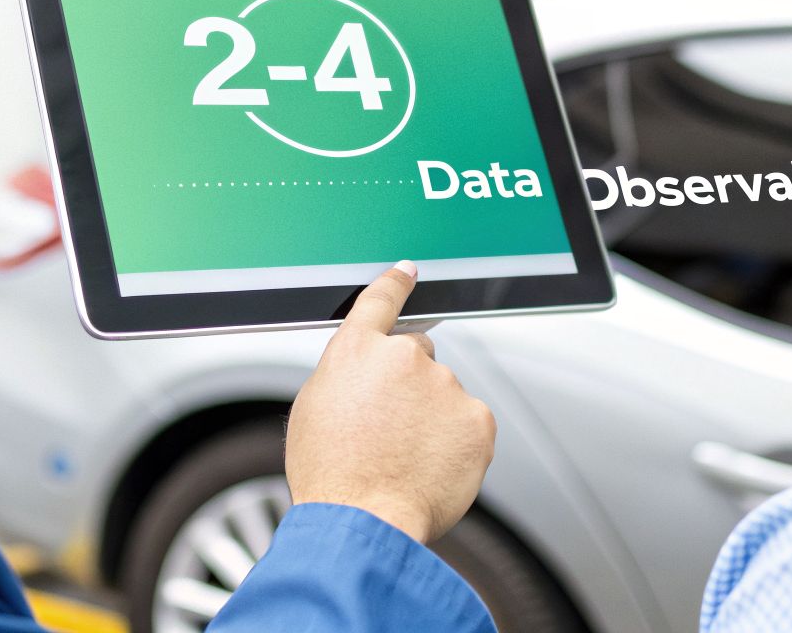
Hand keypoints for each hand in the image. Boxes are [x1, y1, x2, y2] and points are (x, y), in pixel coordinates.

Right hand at [285, 261, 497, 543]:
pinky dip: (456, 443)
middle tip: (390, 430)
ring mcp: (445, 386)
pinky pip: (468, 423)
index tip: (408, 272)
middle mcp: (404, 357)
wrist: (363, 520)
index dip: (396, 282)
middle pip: (417, 356)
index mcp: (357, 351)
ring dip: (431, 419)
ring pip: (443, 396)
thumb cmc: (332, 476)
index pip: (380, 300)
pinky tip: (431, 467)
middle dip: (409, 386)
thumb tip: (365, 376)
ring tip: (405, 459)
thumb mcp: (314, 411)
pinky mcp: (477, 418)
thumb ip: (346, 377)